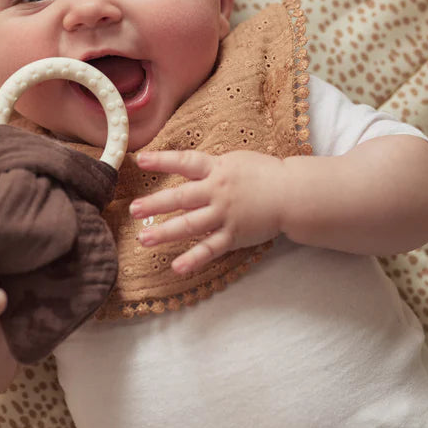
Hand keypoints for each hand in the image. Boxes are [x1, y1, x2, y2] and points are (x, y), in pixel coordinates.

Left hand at [130, 149, 286, 274]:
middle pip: (181, 197)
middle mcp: (218, 192)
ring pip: (190, 224)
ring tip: (144, 239)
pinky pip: (210, 249)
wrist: (293, 194)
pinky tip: (177, 267)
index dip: (162, 161)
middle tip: (133, 210)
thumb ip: (211, 167)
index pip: (185, 162)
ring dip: (165, 232)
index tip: (140, 160)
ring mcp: (225, 215)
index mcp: (218, 169)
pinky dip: (194, 259)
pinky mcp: (234, 235)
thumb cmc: (266, 174)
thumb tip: (186, 169)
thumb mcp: (236, 162)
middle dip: (155, 204)